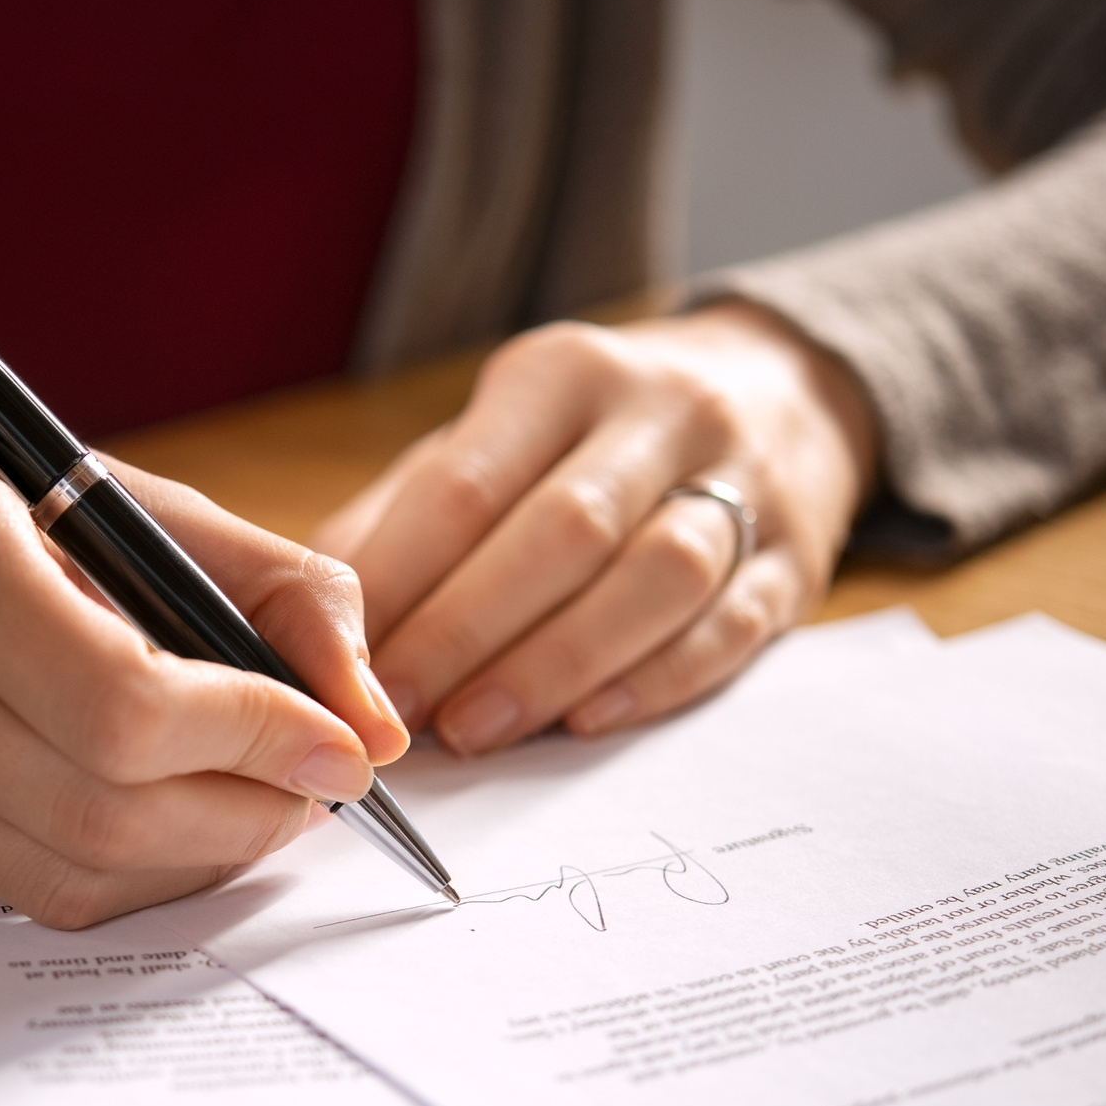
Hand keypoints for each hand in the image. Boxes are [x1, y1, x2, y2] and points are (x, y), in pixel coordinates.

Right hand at [0, 384, 408, 928]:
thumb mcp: (125, 493)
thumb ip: (276, 588)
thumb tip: (377, 727)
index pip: (120, 701)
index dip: (254, 739)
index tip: (341, 748)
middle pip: (96, 809)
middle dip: (242, 816)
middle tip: (310, 790)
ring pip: (54, 875)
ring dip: (188, 860)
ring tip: (246, 806)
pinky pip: (2, 887)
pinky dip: (106, 870)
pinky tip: (143, 817)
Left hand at [312, 301, 876, 754]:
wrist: (780, 392)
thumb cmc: (591, 438)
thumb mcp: (494, 436)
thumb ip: (403, 518)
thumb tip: (309, 617)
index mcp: (561, 374)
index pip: (467, 481)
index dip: (402, 580)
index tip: (343, 661)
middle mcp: (660, 413)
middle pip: (562, 531)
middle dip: (467, 631)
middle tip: (397, 713)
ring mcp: (742, 481)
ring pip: (654, 576)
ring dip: (555, 663)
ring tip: (477, 730)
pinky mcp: (796, 557)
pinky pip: (728, 626)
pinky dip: (654, 680)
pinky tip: (587, 721)